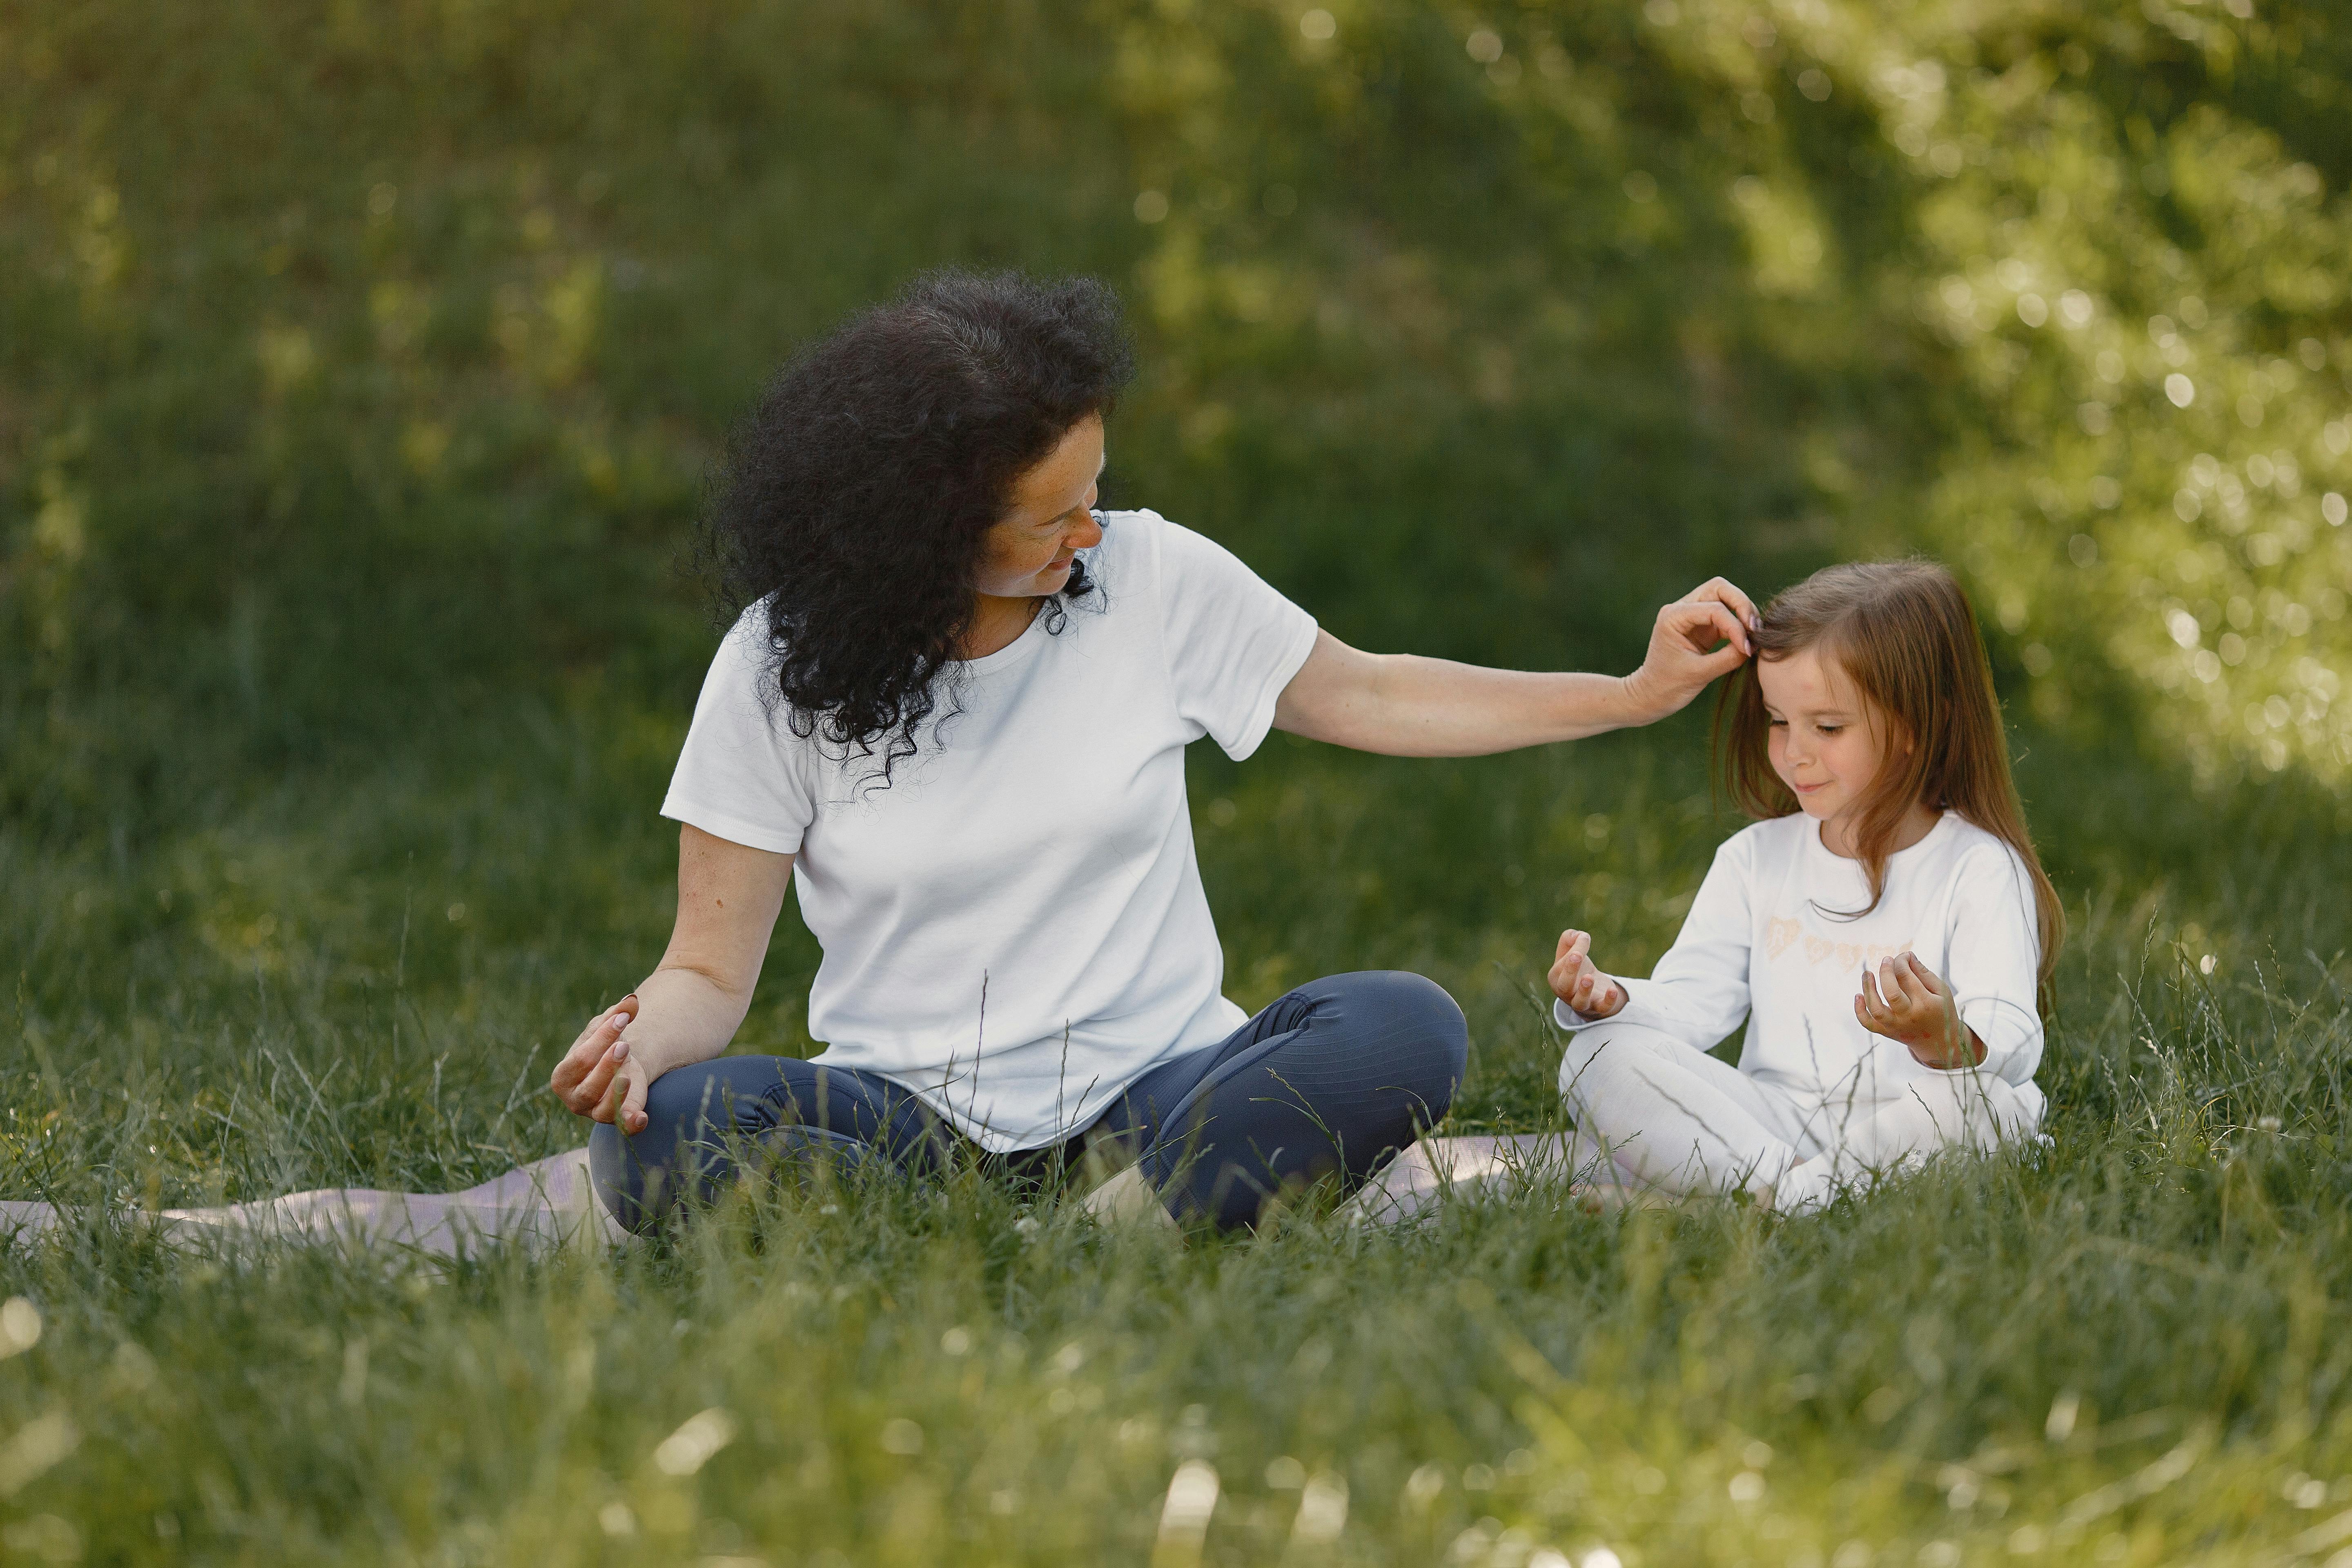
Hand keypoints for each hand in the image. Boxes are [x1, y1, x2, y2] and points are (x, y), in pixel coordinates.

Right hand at [549, 994, 651, 1132]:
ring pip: (603, 1110)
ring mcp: (595, 1113)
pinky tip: (642, 1117)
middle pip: (589, 1087)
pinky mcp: (616, 1120)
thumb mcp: (606, 1028)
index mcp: (563, 1076)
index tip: (623, 1019)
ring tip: (628, 1076)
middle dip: (607, 1066)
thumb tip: (631, 1001)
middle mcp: (575, 1099)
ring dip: (617, 1093)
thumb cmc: (603, 1046)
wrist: (618, 1065)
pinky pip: (623, 1127)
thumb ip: (616, 1015)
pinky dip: (631, 1124)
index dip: (601, 1039)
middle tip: (624, 1046)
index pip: (580, 1059)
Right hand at [1549, 929, 1626, 1019]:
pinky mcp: (1599, 1008)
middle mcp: (1566, 993)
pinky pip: (1602, 1008)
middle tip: (1577, 955)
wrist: (1592, 991)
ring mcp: (1582, 1002)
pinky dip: (1608, 1001)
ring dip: (1584, 990)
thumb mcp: (1571, 953)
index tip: (1583, 938)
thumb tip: (1577, 935)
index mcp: (1556, 978)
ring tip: (1589, 977)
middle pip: (1564, 986)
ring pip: (1579, 1002)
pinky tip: (1612, 990)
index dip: (1573, 949)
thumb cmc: (1578, 970)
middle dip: (1570, 970)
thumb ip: (1569, 939)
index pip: (1562, 964)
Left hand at [1620, 578, 1759, 723]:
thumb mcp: (1699, 674)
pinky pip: (1727, 616)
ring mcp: (1693, 615)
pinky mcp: (1703, 626)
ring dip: (1743, 614)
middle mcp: (1682, 609)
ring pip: (1725, 598)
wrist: (1652, 696)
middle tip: (1755, 629)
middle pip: (1720, 589)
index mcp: (1673, 616)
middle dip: (1742, 605)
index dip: (1735, 626)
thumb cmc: (1668, 686)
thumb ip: (1728, 658)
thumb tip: (1753, 646)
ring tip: (1754, 637)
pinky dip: (1740, 626)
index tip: (1747, 649)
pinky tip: (1748, 642)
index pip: (1714, 608)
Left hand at [1855, 953, 1983, 1068]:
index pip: (1907, 977)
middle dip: (1886, 972)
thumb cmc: (1940, 1010)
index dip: (1901, 961)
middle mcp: (1909, 1016)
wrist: (1938, 1041)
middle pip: (1891, 993)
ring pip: (1876, 1009)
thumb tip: (1907, 956)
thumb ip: (1924, 973)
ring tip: (1867, 973)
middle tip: (1886, 960)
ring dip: (1868, 989)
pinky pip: (1868, 1024)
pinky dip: (1859, 1011)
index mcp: (1925, 1003)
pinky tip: (1858, 996)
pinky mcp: (1887, 1032)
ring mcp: (1896, 1026)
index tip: (1903, 956)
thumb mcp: (1941, 991)